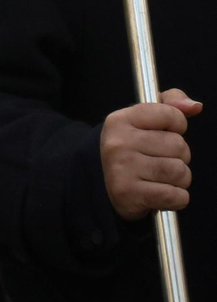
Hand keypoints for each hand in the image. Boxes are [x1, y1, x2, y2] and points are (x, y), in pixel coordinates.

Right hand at [101, 88, 201, 220]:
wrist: (105, 183)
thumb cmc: (133, 149)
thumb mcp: (146, 120)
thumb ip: (171, 104)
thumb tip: (195, 106)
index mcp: (120, 120)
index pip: (171, 115)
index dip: (177, 126)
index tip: (165, 133)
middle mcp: (118, 143)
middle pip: (179, 146)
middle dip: (179, 156)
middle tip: (161, 159)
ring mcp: (121, 169)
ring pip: (179, 171)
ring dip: (180, 179)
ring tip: (162, 177)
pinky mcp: (128, 193)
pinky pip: (175, 195)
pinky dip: (177, 198)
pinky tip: (161, 193)